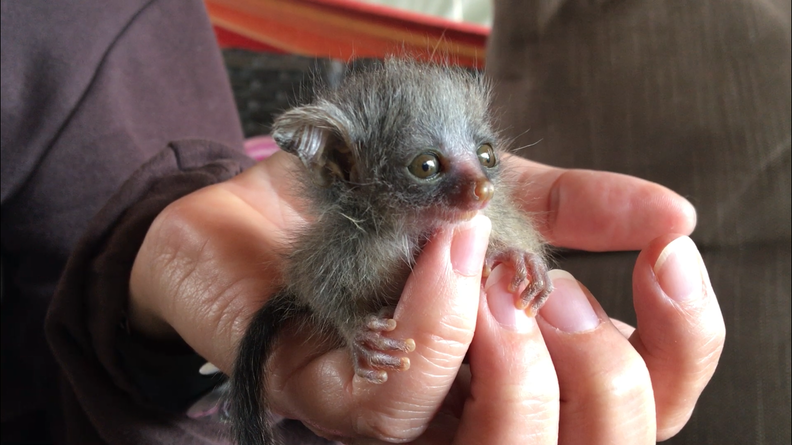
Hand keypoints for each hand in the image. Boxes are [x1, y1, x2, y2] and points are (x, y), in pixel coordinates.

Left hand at [129, 153, 717, 442]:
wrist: (276, 192)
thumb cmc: (387, 201)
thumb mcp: (498, 188)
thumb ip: (578, 205)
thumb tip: (671, 214)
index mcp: (532, 361)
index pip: (647, 400)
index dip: (683, 343)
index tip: (667, 254)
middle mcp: (479, 404)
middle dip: (605, 372)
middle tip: (559, 284)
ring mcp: (406, 416)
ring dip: (522, 357)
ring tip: (499, 267)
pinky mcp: (327, 395)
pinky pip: (395, 403)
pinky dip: (436, 323)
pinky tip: (445, 249)